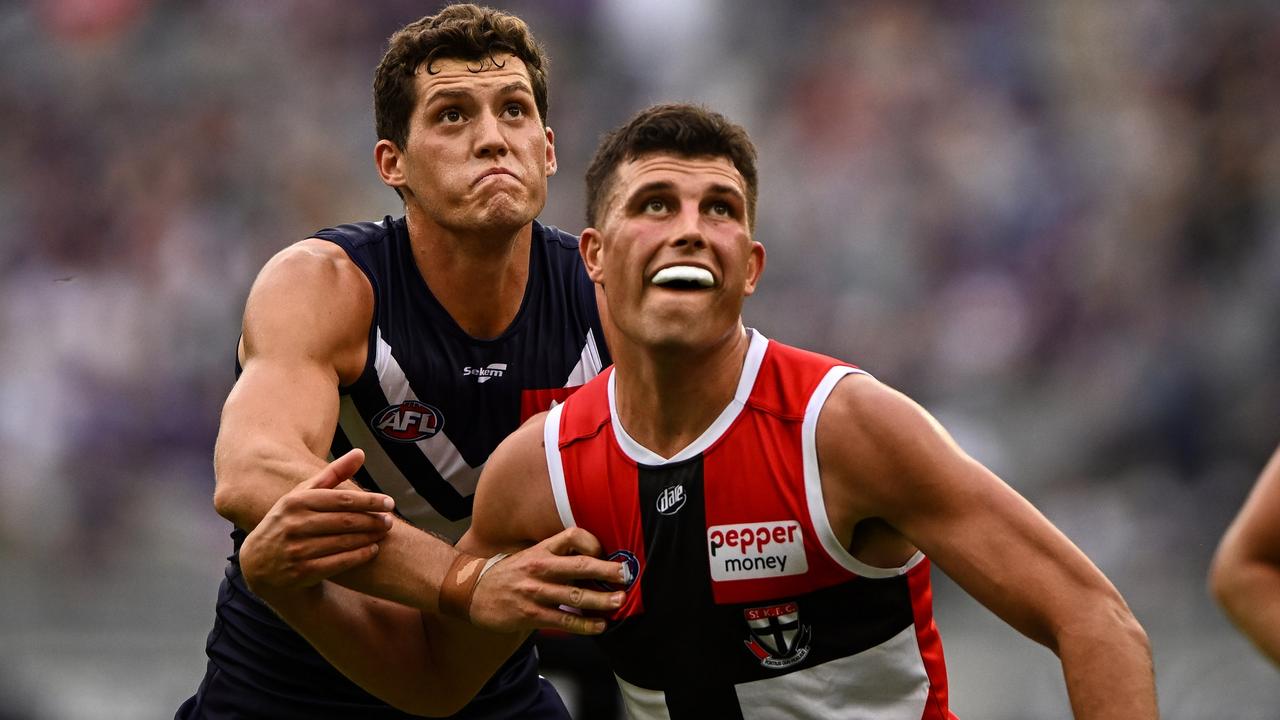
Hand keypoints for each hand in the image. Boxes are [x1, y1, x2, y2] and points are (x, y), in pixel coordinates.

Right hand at [240, 449, 394, 598]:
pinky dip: (358, 556)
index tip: (389, 502)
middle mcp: (294, 524)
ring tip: (384, 533)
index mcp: (296, 502)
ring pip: (343, 542)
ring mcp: (296, 550)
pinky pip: (338, 563)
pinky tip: (372, 550)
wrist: (258, 563)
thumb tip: (361, 452)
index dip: (368, 501)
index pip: (340, 500)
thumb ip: (333, 474)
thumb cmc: (288, 522)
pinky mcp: (301, 572)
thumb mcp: (303, 495)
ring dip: (368, 537)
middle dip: (372, 520)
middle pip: (344, 521)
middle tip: (390, 520)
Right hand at [468, 527, 627, 634]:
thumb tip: (591, 557)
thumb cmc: (507, 573)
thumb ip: (556, 555)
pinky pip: (563, 620)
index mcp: (541, 549)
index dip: (592, 541)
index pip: (572, 536)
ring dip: (601, 600)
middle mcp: (540, 567)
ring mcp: (535, 592)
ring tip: (619, 602)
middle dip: (607, 571)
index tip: (604, 551)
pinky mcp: (530, 615)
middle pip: (580, 565)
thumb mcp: (530, 554)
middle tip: (626, 575)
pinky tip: (599, 626)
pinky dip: (584, 624)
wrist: (471, 591)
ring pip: (575, 595)